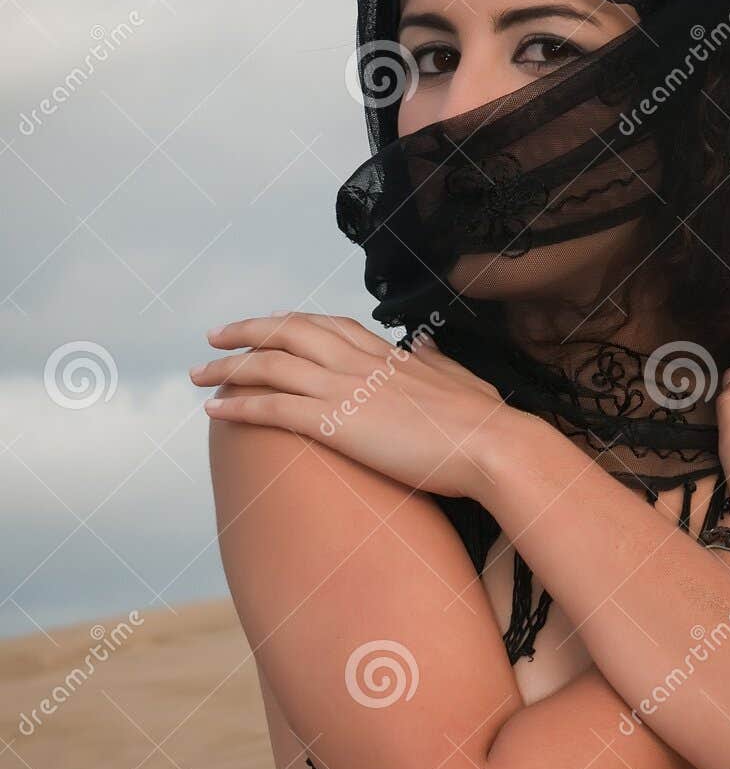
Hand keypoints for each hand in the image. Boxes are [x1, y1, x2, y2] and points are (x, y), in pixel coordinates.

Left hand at [190, 313, 507, 497]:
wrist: (493, 446)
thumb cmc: (485, 422)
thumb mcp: (459, 378)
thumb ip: (435, 358)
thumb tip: (424, 340)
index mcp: (386, 352)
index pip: (325, 324)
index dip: (289, 323)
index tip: (268, 326)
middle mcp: (359, 361)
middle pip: (286, 332)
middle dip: (245, 332)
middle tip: (214, 338)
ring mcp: (345, 388)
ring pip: (269, 365)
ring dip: (228, 368)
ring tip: (198, 375)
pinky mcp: (336, 422)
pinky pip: (273, 406)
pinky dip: (239, 405)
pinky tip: (214, 412)